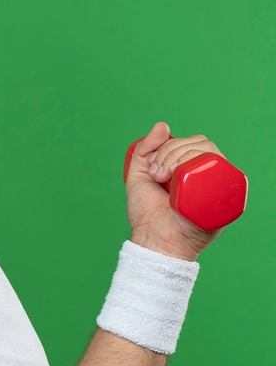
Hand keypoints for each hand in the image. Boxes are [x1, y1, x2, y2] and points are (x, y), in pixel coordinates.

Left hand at [125, 122, 224, 260]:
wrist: (154, 240)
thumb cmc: (147, 213)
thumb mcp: (138, 176)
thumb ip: (144, 150)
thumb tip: (163, 125)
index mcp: (189, 168)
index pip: (191, 142)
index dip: (170, 146)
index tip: (153, 168)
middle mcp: (205, 174)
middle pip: (201, 144)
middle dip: (173, 151)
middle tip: (158, 175)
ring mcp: (215, 186)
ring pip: (212, 154)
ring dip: (185, 157)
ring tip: (166, 179)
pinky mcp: (224, 200)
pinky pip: (228, 176)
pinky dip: (209, 168)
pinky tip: (188, 178)